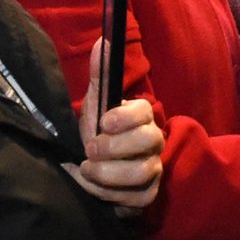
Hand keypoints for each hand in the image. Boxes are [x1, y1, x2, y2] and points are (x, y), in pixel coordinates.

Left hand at [65, 39, 163, 216]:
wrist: (96, 170)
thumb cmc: (99, 133)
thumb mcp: (96, 103)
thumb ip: (100, 74)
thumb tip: (102, 41)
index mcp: (143, 117)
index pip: (145, 112)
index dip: (124, 118)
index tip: (103, 122)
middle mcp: (154, 141)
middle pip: (148, 141)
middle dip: (114, 147)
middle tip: (90, 149)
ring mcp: (153, 169)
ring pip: (143, 173)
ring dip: (107, 174)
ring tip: (86, 170)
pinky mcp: (147, 195)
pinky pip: (137, 198)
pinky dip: (108, 195)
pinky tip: (92, 188)